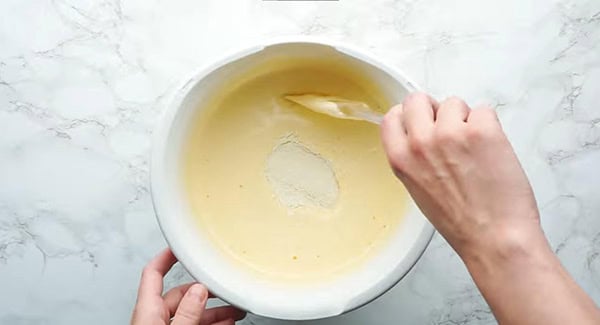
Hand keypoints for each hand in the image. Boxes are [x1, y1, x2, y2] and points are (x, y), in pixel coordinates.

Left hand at [131, 249, 245, 324]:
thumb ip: (187, 311)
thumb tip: (199, 291)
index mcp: (147, 311)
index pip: (153, 273)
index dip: (166, 256)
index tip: (180, 245)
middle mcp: (154, 318)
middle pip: (182, 294)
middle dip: (207, 291)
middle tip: (225, 290)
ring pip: (192, 312)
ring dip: (214, 310)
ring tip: (234, 310)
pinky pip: (194, 324)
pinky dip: (211, 322)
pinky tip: (225, 322)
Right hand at [380, 93, 542, 258]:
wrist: (494, 237)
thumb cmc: (461, 222)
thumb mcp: (419, 190)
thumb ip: (415, 158)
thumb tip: (425, 135)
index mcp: (401, 159)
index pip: (392, 117)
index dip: (409, 115)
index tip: (421, 120)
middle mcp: (421, 142)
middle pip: (418, 99)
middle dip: (435, 110)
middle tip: (451, 128)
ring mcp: (450, 134)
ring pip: (454, 103)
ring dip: (466, 119)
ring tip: (476, 149)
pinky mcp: (481, 130)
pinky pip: (484, 110)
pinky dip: (490, 126)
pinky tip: (492, 152)